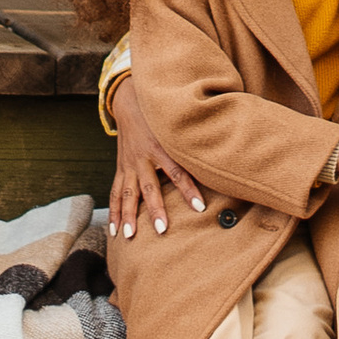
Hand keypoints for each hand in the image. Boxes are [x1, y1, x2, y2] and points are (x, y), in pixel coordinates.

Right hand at [106, 78, 206, 240]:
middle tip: (162, 230)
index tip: (200, 208)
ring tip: (129, 236)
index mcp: (161, 147)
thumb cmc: (161, 117)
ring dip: (128, 216)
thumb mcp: (178, 126)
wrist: (130, 101)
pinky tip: (114, 230)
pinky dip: (114, 212)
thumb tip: (224, 155)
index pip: (178, 171)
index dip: (189, 189)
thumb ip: (196, 141)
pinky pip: (115, 192)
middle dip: (155, 209)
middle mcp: (143, 157)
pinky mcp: (121, 169)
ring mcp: (129, 164)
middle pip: (149, 187)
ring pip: (127, 193)